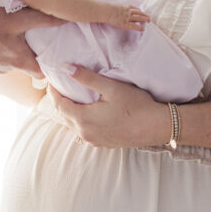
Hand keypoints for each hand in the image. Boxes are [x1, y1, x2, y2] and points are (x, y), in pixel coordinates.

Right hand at [0, 2, 57, 75]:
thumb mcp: (15, 18)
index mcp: (20, 62)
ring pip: (9, 56)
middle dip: (31, 49)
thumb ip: (40, 19)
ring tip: (13, 26)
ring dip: (12, 44)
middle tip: (36, 33)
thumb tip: (64, 17)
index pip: (43, 74)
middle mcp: (7, 68)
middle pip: (26, 63)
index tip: (56, 53)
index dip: (51, 65)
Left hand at [46, 66, 168, 146]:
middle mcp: (85, 133)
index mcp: (83, 119)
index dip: (53, 91)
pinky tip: (86, 110)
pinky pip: (83, 131)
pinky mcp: (102, 143)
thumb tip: (65, 68)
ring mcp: (94, 141)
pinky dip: (79, 119)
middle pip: (63, 115)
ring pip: (73, 124)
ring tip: (72, 95)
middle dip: (59, 100)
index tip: (53, 79)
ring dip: (69, 111)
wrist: (157, 127)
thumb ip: (87, 78)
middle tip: (60, 85)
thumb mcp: (111, 87)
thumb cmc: (136, 106)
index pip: (58, 104)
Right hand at [105, 4, 149, 30]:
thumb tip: (118, 9)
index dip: (140, 11)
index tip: (142, 12)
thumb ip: (119, 8)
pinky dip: (139, 27)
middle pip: (139, 13)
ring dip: (144, 19)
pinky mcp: (125, 23)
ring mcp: (127, 17)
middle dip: (144, 15)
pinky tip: (142, 29)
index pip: (135, 8)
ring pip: (138, 18)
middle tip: (149, 17)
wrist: (105, 11)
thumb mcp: (115, 6)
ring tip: (149, 21)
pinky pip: (133, 26)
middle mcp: (128, 12)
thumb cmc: (108, 8)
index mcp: (125, 7)